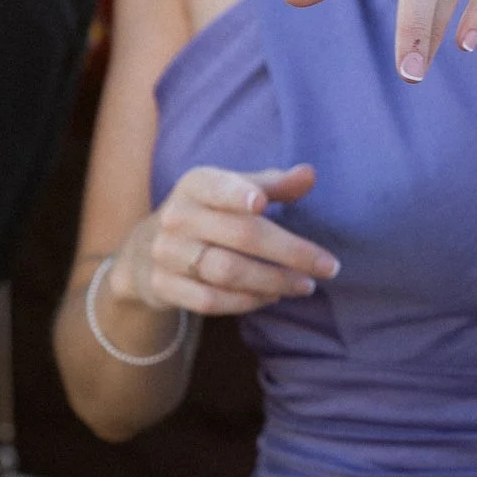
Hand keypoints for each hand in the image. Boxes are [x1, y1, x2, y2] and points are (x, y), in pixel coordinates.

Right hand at [109, 164, 338, 317]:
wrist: (147, 248)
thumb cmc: (211, 211)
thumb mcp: (235, 189)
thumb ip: (273, 184)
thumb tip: (309, 175)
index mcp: (196, 185)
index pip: (218, 187)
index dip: (238, 193)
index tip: (262, 203)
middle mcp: (177, 217)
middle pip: (239, 236)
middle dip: (289, 253)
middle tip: (328, 267)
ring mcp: (166, 254)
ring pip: (226, 272)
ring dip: (273, 282)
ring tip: (305, 285)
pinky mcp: (163, 286)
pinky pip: (209, 300)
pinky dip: (245, 302)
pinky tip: (271, 297)